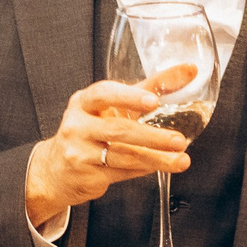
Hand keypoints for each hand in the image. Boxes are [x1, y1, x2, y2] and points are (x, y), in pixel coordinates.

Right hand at [24, 65, 198, 229]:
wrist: (57, 169)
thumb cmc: (92, 130)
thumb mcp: (114, 105)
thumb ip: (151, 87)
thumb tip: (189, 70)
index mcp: (83, 103)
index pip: (103, 94)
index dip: (128, 97)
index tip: (153, 101)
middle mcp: (77, 126)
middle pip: (118, 130)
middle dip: (152, 137)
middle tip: (179, 140)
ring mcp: (80, 153)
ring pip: (123, 156)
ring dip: (156, 159)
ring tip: (180, 160)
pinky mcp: (87, 176)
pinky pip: (122, 172)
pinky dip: (144, 169)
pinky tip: (160, 166)